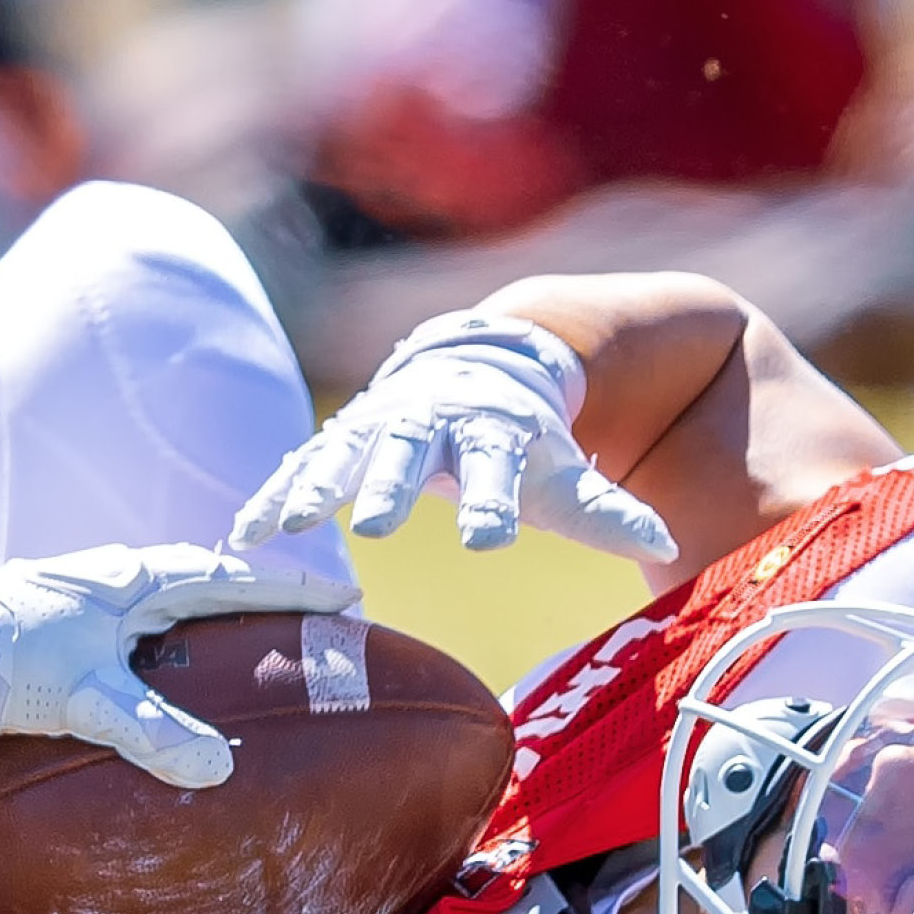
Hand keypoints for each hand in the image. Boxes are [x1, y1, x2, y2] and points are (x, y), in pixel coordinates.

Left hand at [0, 545, 357, 808]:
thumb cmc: (2, 661)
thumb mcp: (81, 697)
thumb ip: (149, 731)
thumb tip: (219, 769)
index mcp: (135, 577)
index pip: (233, 575)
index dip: (292, 586)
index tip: (349, 595)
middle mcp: (117, 576)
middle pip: (209, 579)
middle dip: (264, 594)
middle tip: (316, 613)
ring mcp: (91, 595)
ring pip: (172, 597)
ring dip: (217, 611)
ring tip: (261, 636)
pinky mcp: (67, 622)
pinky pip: (140, 622)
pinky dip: (173, 636)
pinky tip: (175, 667)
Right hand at [232, 311, 676, 562]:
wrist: (473, 367)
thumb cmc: (521, 439)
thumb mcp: (561, 471)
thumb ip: (606, 510)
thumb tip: (670, 546)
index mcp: (491, 430)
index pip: (496, 467)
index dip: (493, 502)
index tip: (490, 540)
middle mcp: (430, 423)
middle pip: (410, 454)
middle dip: (391, 487)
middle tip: (377, 527)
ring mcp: (378, 427)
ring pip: (344, 455)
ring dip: (315, 487)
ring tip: (290, 525)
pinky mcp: (340, 441)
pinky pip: (301, 469)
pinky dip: (273, 497)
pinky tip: (244, 537)